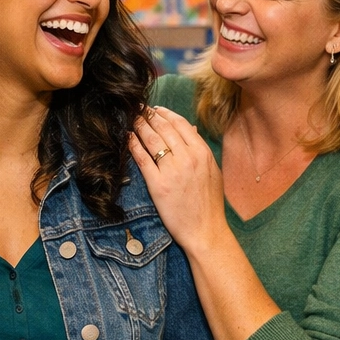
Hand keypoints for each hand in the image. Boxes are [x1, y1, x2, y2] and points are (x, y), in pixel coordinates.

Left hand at [129, 107, 230, 254]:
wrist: (206, 230)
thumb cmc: (209, 203)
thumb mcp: (213, 171)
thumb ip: (201, 149)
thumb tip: (191, 128)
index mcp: (202, 152)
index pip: (180, 124)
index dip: (165, 113)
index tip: (155, 109)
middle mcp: (188, 157)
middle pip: (163, 128)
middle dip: (148, 115)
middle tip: (137, 109)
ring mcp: (172, 170)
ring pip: (152, 140)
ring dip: (139, 126)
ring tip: (131, 119)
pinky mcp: (158, 184)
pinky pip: (142, 159)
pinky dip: (133, 146)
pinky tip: (127, 138)